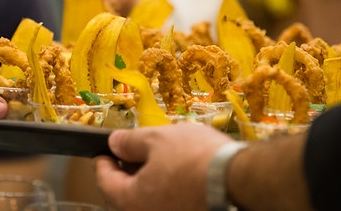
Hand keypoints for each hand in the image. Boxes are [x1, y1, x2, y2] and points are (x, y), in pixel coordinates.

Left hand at [95, 124, 230, 210]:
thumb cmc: (193, 158)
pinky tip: (177, 170)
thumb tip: (114, 143)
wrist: (237, 180)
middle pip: (126, 193)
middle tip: (130, 151)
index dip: (103, 161)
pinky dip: (166, 187)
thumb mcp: (157, 139)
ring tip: (158, 156)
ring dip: (148, 178)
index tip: (104, 149)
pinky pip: (168, 201)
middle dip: (126, 170)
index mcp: (131, 200)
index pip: (105, 181)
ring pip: (148, 198)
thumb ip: (130, 142)